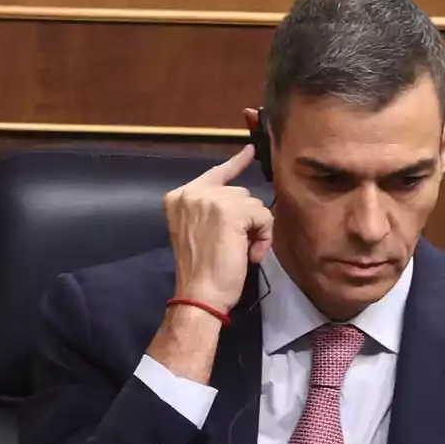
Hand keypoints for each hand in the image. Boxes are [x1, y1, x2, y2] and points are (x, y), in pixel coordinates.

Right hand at [164, 145, 272, 314]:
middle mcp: (192, 192)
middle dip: (247, 219)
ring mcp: (211, 199)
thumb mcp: (200, 231)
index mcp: (180, 197)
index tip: (251, 150)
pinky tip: (250, 254)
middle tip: (239, 246)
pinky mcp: (231, 211)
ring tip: (243, 252)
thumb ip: (213, 211)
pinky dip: (264, 237)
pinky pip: (263, 216)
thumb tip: (245, 201)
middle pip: (241, 193)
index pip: (215, 173)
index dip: (236, 163)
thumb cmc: (201, 270)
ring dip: (257, 230)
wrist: (198, 293)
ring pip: (255, 205)